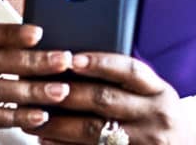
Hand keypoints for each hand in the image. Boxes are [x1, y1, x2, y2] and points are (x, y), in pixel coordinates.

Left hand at [25, 52, 195, 144]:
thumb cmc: (162, 123)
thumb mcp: (156, 98)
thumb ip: (129, 83)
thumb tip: (79, 64)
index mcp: (160, 92)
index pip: (130, 70)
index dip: (100, 62)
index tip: (73, 58)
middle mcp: (155, 116)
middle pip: (105, 100)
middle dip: (67, 92)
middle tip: (38, 86)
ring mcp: (144, 142)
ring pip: (93, 130)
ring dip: (58, 123)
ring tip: (33, 115)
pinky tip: (47, 140)